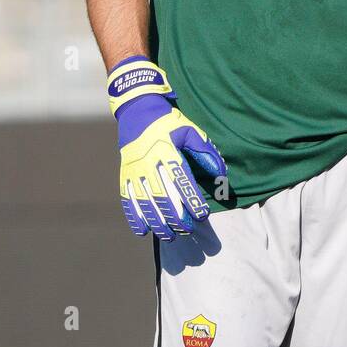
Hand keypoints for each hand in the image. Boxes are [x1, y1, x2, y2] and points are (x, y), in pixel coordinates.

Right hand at [109, 57, 227, 240]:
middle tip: (188, 230)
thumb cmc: (169, 123)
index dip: (191, 200)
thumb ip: (206, 152)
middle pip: (163, 195)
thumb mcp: (190, 131)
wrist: (137, 110)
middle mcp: (149, 162)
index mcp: (167, 151)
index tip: (201, 215)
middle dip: (176, 216)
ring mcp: (134, 170)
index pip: (181, 180)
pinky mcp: (124, 174)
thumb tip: (222, 174)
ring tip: (169, 236)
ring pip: (145, 201)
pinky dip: (134, 216)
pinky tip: (142, 231)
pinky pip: (128, 199)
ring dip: (156, 221)